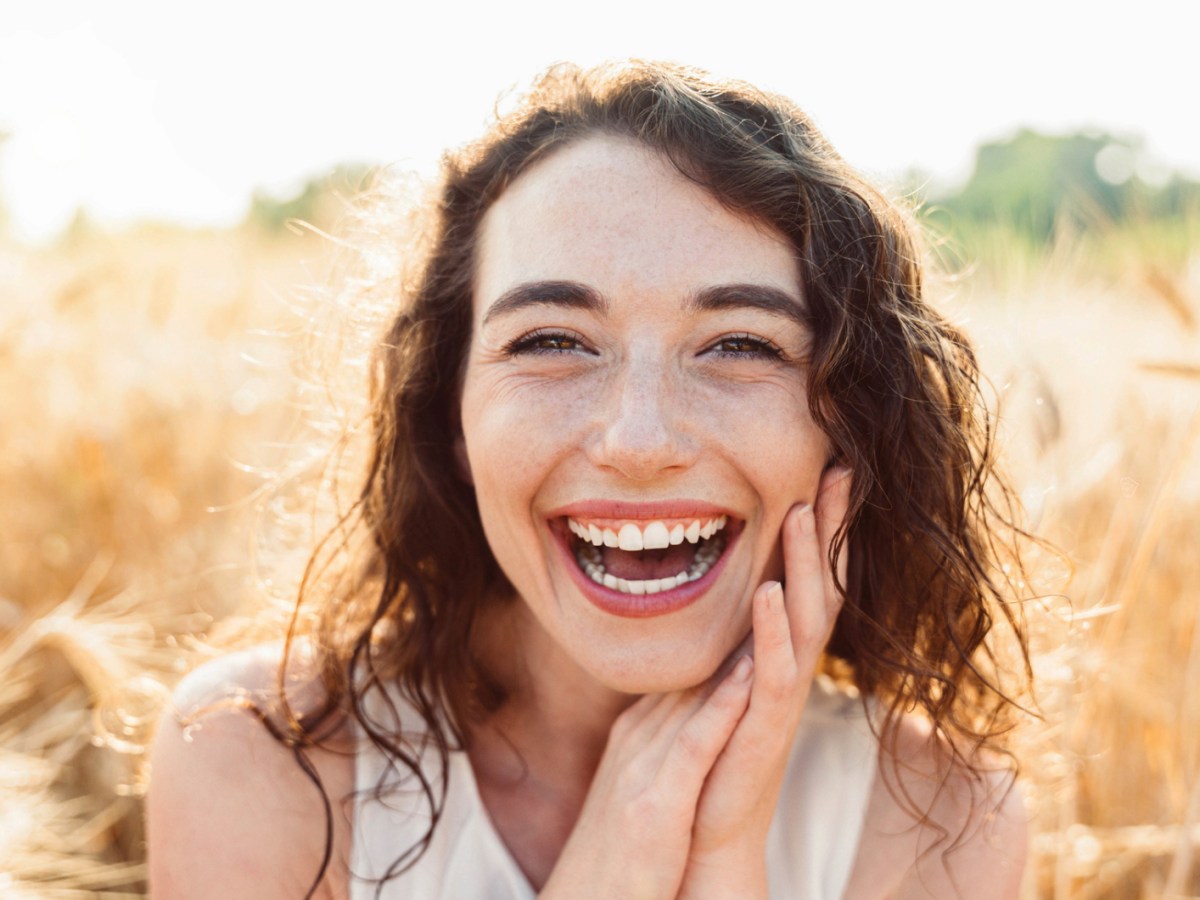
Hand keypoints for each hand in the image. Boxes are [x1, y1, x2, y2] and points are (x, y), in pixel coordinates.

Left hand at [539, 466, 850, 899]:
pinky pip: (775, 670)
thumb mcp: (721, 672)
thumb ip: (727, 630)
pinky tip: (770, 592)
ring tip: (801, 509)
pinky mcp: (767, 724)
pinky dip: (773, 630)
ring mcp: (783, 692)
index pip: (810, 572)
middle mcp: (792, 662)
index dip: (823, 524)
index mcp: (781, 646)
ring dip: (806, 563)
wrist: (712, 822)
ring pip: (808, 617)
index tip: (827, 466)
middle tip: (840, 467)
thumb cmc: (714, 746)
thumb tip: (720, 582)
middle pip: (823, 581)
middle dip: (830, 525)